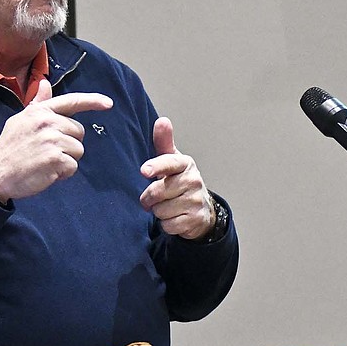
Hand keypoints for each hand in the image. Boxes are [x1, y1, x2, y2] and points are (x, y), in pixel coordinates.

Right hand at [0, 79, 111, 201]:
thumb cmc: (10, 148)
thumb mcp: (21, 120)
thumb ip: (38, 103)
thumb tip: (46, 83)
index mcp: (40, 111)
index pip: (72, 101)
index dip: (93, 101)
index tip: (108, 103)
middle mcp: (48, 122)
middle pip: (79, 132)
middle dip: (68, 143)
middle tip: (46, 150)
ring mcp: (52, 140)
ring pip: (78, 150)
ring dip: (66, 159)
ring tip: (45, 161)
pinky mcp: (55, 159)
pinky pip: (73, 166)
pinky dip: (63, 173)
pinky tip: (47, 172)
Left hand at [139, 117, 213, 239]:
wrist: (202, 208)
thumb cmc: (180, 180)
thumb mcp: (172, 161)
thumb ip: (164, 142)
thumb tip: (162, 121)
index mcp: (186, 164)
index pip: (169, 163)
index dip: (156, 167)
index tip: (144, 170)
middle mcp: (193, 181)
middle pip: (158, 191)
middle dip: (149, 198)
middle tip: (151, 197)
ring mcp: (196, 201)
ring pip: (161, 210)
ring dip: (158, 211)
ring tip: (166, 205)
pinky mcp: (195, 219)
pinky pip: (169, 224)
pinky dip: (166, 223)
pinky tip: (174, 217)